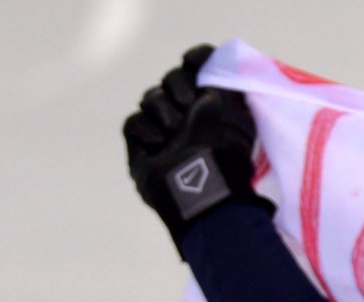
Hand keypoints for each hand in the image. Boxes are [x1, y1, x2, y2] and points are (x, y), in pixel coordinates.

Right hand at [122, 45, 268, 247]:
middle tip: (188, 103)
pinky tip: (159, 143)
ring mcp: (165, 129)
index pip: (197, 69)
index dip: (194, 63)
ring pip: (150, 98)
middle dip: (178, 87)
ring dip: (163, 111)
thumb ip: (220, 78)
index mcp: (216, 105)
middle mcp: (191, 114)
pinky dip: (146, 130)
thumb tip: (211, 59)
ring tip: (175, 132)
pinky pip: (134, 122)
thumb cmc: (220, 142)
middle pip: (170, 80)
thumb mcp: (229, 103)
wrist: (200, 181)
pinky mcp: (143, 144)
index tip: (192, 63)